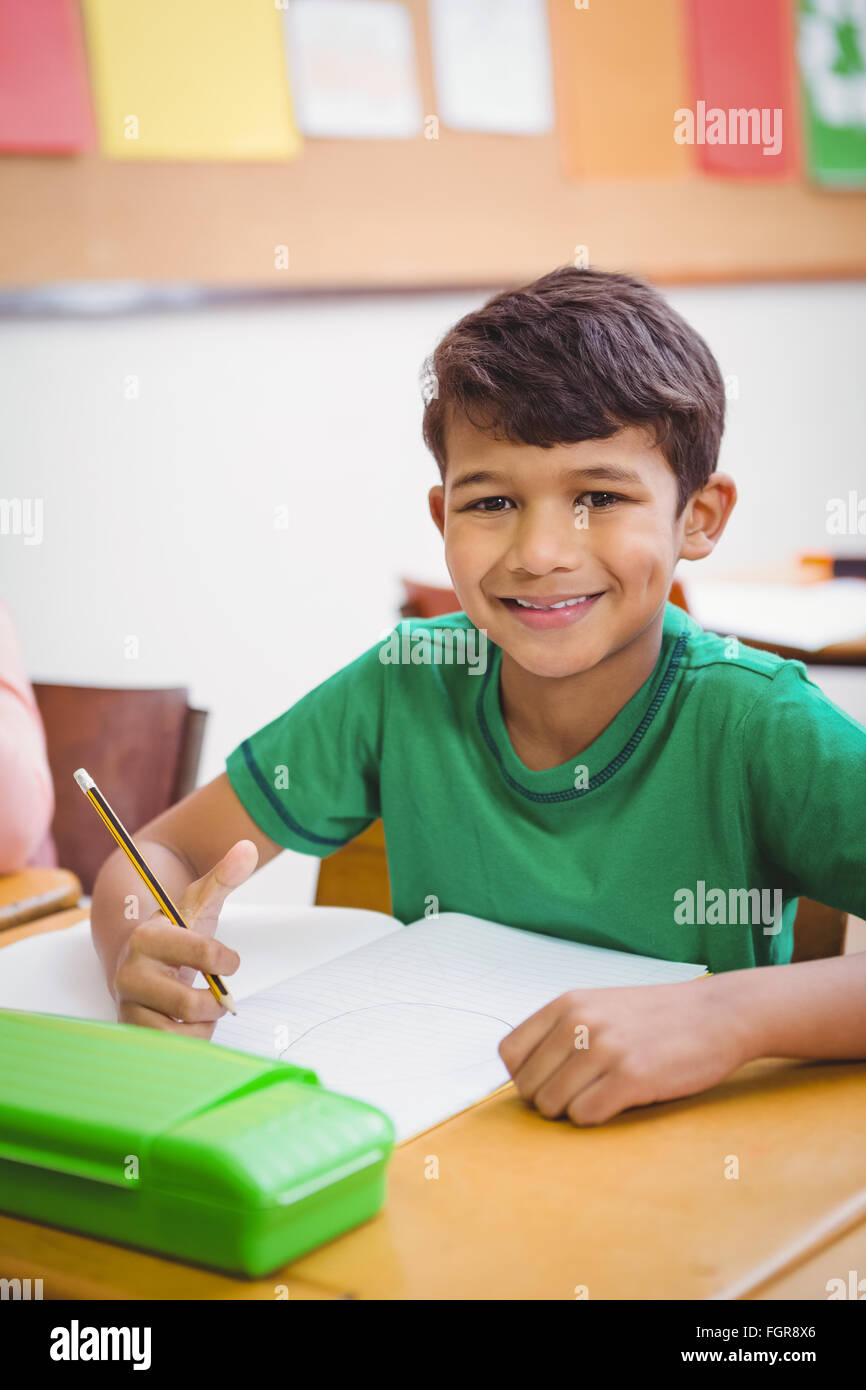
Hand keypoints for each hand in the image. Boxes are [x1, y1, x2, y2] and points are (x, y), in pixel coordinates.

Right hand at [113, 840, 256, 1035]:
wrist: (142, 961)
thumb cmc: (178, 934)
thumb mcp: (199, 903)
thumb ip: (224, 876)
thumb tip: (248, 848)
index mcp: (148, 937)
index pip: (203, 954)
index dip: (226, 961)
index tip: (230, 961)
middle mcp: (129, 973)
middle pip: (191, 1003)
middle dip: (216, 1001)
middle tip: (219, 994)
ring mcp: (127, 1005)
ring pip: (181, 1032)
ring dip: (203, 1023)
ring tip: (199, 1006)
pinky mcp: (130, 1032)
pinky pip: (171, 1050)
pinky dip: (190, 1041)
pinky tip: (186, 1024)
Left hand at [497, 977, 751, 1125]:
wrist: (717, 1014)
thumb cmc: (656, 1017)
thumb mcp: (600, 1006)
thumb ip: (561, 1031)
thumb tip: (523, 1075)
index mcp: (566, 1004)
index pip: (509, 1053)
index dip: (525, 1076)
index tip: (550, 1081)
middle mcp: (579, 1022)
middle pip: (528, 1086)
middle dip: (549, 1099)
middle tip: (582, 1094)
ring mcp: (604, 1049)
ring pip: (552, 1105)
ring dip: (573, 1111)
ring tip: (602, 1097)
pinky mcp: (630, 1077)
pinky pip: (584, 1116)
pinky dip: (596, 1118)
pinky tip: (619, 1102)